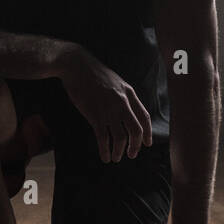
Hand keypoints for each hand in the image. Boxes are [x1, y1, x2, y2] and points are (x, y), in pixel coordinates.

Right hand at [58, 46, 152, 161]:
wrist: (76, 66)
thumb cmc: (93, 74)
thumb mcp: (115, 81)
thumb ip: (123, 96)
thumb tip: (126, 111)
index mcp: (129, 93)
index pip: (144, 117)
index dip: (148, 133)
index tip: (146, 143)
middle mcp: (122, 103)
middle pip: (136, 130)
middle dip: (135, 146)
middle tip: (132, 155)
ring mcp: (109, 110)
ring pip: (120, 138)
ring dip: (119, 151)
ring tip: (116, 158)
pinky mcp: (94, 115)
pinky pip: (103, 138)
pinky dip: (105, 150)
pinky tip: (104, 157)